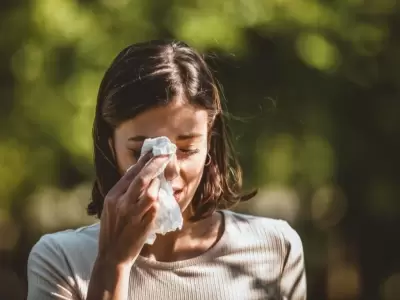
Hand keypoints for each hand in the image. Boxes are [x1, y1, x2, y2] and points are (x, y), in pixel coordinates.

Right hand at [97, 152, 168, 268]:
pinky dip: (159, 201)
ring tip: (160, 182)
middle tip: (165, 154)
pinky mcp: (143, 224)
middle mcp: (121, 203)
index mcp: (113, 196)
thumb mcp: (112, 206)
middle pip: (142, 178)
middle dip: (156, 163)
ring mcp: (133, 214)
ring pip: (151, 193)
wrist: (112, 254)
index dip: (144, 160)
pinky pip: (155, 207)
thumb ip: (124, 190)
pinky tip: (160, 200)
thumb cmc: (113, 228)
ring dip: (158, 185)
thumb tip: (139, 171)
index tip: (154, 150)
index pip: (130, 173)